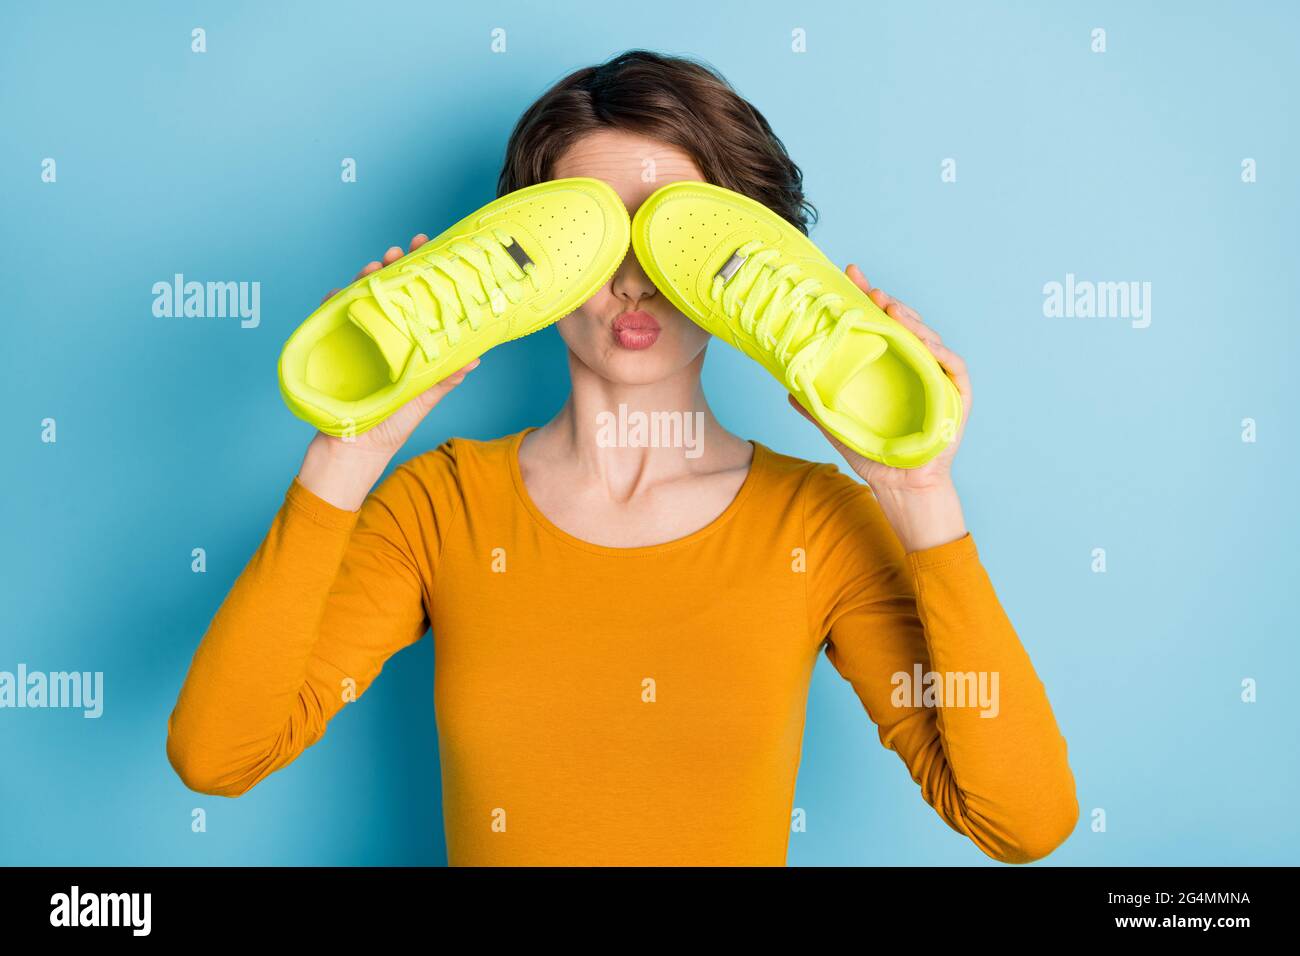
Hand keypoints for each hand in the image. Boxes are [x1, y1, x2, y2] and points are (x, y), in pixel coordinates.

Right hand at [298, 235, 478, 509]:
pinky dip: (330, 305)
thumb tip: (476, 356)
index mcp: (403, 345)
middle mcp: (379, 339)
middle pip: (387, 294)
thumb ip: (443, 378)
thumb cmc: (387, 428)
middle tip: (402, 250)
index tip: (432, 251)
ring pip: (358, 300)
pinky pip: (327, 322)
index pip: (415, 302)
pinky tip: (336, 294)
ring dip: (363, 280)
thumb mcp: (420, 399)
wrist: (350, 456)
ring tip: (374, 267)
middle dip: (393, 268)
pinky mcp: (330, 354)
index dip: (423, 276)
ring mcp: (353, 344)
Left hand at [788, 264, 971, 551]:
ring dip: (912, 321)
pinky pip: (952, 367)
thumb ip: (816, 407)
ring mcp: (937, 378)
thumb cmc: (875, 455)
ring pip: (928, 339)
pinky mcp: (957, 395)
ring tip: (892, 309)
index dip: (866, 298)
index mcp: (890, 367)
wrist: (900, 487)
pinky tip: (924, 342)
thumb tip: (786, 389)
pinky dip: (940, 352)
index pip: (878, 324)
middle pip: (905, 325)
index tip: (850, 275)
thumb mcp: (838, 427)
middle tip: (869, 290)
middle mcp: (915, 366)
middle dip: (888, 303)